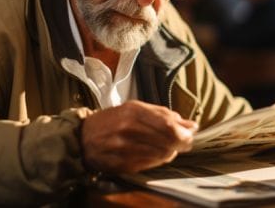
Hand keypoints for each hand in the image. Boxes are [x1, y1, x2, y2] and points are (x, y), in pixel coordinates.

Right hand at [81, 100, 197, 173]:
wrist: (83, 136)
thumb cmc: (113, 120)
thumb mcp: (135, 108)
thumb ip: (163, 115)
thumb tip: (192, 125)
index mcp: (134, 111)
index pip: (169, 125)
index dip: (183, 133)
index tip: (189, 135)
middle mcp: (128, 128)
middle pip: (167, 141)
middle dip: (179, 144)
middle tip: (182, 144)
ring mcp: (124, 148)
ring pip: (160, 155)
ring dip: (168, 153)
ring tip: (165, 148)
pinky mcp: (121, 164)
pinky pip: (148, 165)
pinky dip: (156, 161)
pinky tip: (153, 155)